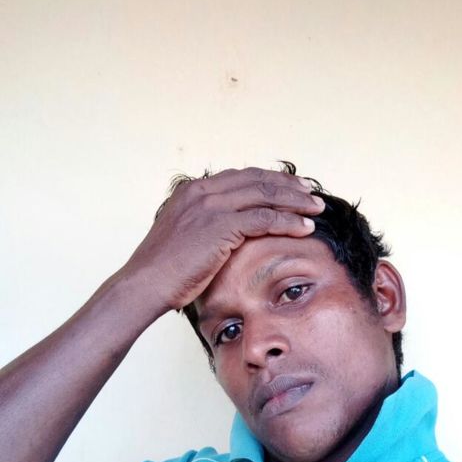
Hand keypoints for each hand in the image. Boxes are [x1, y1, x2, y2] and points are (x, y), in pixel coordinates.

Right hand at [120, 167, 324, 314]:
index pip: (240, 177)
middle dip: (288, 186)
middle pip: (257, 180)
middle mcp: (202, 191)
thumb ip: (205, 227)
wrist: (145, 284)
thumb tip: (227, 235)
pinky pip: (265, 219)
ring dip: (295, 201)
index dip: (269, 180)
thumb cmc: (163, 271)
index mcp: (193, 190)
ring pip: (265, 195)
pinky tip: (305, 228)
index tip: (291, 187)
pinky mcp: (220, 225)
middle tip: (311, 193)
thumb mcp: (184, 239)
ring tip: (316, 209)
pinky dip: (289, 222)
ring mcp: (211, 206)